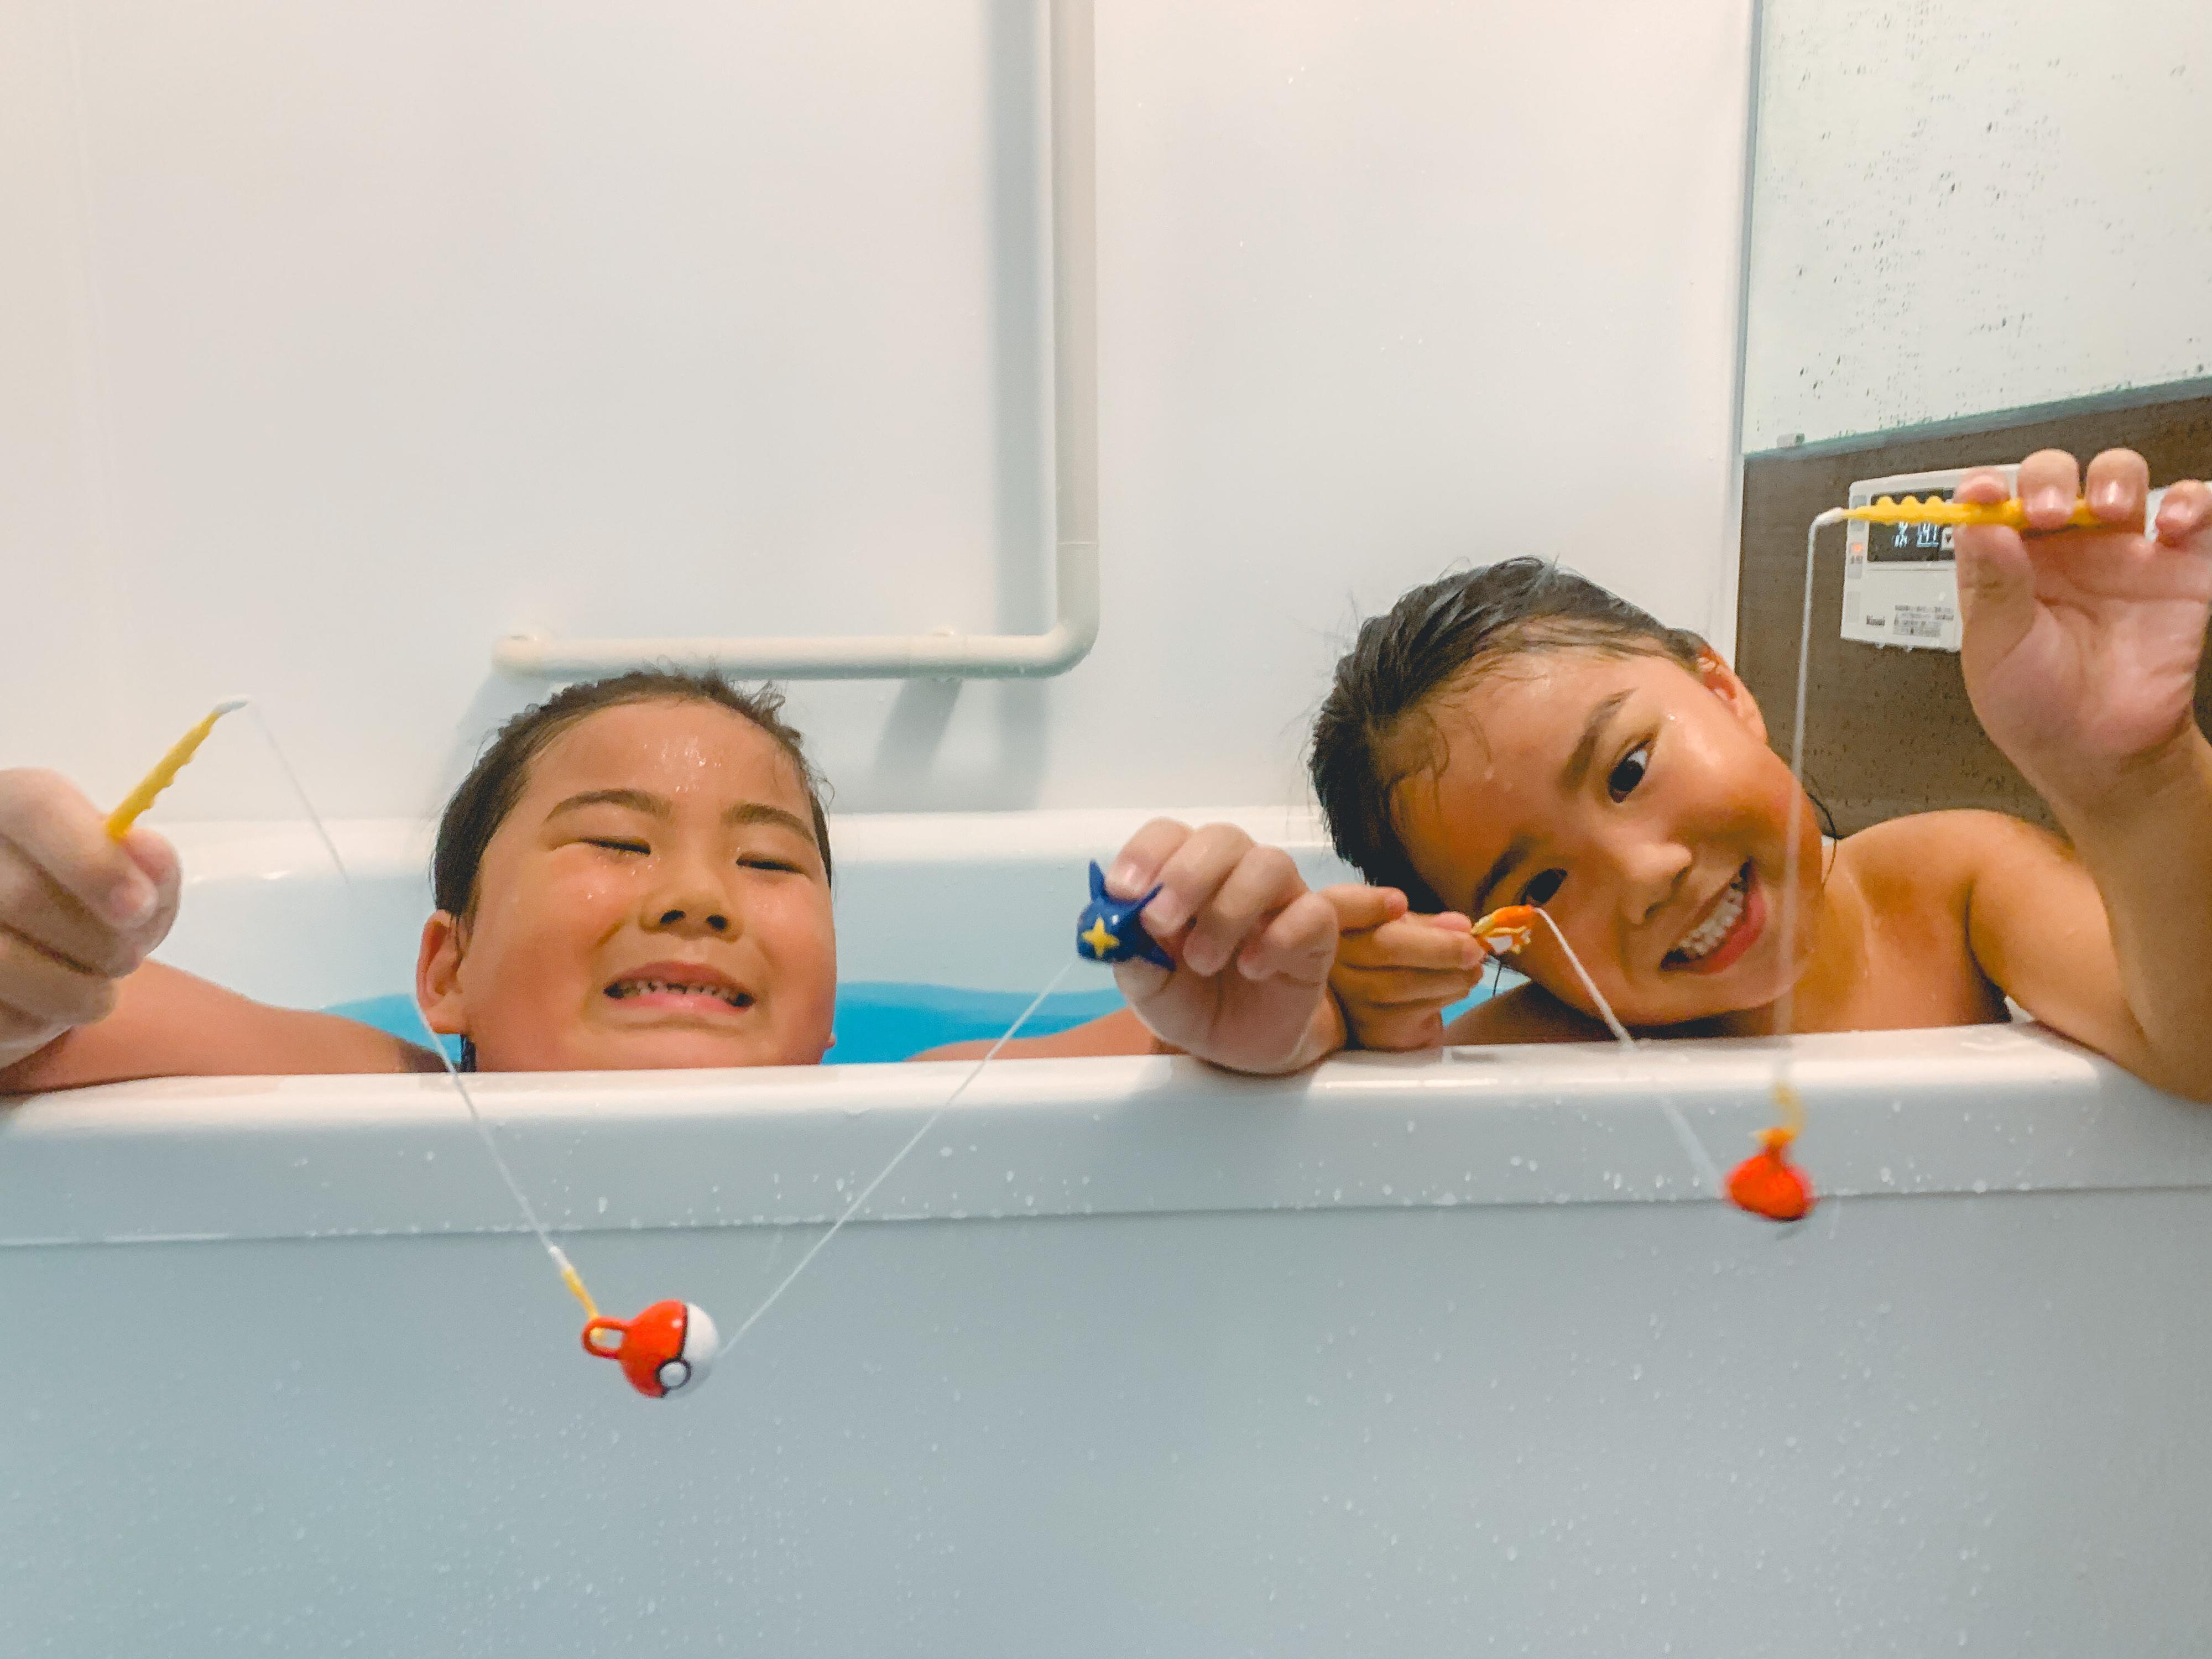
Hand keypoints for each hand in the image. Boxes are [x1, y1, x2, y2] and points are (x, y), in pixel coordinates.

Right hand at [0, 770, 179, 1074]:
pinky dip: (39, 1022)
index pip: (39, 808)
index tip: (139, 908)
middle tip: (128, 958)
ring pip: (3, 961)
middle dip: (100, 943)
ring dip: (74, 990)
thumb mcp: (127, 879)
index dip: (94, 862)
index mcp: (10, 803)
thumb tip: (146, 848)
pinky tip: (46, 1005)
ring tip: (95, 987)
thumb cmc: (84, 906)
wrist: (31, 962)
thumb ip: (148, 865)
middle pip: (24, 895)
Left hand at [1102, 820, 1341, 1073]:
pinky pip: (1312, 913)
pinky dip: (1279, 938)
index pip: (1168, 834)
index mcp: (1184, 873)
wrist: (1233, 1049)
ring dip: (1229, 910)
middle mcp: (1234, 872)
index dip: (1145, 853)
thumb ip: (1131, 952)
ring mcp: (1280, 898)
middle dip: (1185, 876)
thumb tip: (1116, 922)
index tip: (1123, 891)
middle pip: (1222, 837)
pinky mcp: (1315, 932)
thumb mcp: (1146, 985)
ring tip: (1202, 961)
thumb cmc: (1188, 999)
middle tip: (1159, 922)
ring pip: (1269, 865)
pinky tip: (1251, 969)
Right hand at [1323, 885, 1491, 1049]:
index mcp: (1335, 925)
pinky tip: (1459, 988)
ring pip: (1402, 984)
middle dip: (1439, 948)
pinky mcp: (1370, 1031)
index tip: (1408, 905)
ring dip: (1450, 976)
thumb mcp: (1403, 933)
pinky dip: (1445, 997)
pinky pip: (1411, 1012)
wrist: (1385, 1017)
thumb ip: (1428, 927)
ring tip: (1474, 969)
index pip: (1345, 906)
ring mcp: (1346, 999)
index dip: (1372, 904)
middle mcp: (1330, 962)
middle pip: (1383, 948)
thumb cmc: (1394, 964)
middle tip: (1475, 948)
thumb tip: (1462, 926)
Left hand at [1955, 449, 2211, 812]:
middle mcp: (2061, 550)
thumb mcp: (1996, 649)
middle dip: (2050, 477)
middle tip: (2047, 511)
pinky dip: (2191, 501)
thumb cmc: (2036, 707)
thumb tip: (1977, 523)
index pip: (1990, 504)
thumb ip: (1992, 585)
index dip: (1985, 488)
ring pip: (2118, 478)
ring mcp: (2120, 554)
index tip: (1983, 493)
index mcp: (2006, 565)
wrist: (2101, 752)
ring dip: (2113, 476)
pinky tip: (2173, 523)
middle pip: (2054, 477)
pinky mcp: (2178, 568)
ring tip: (2105, 507)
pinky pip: (2193, 513)